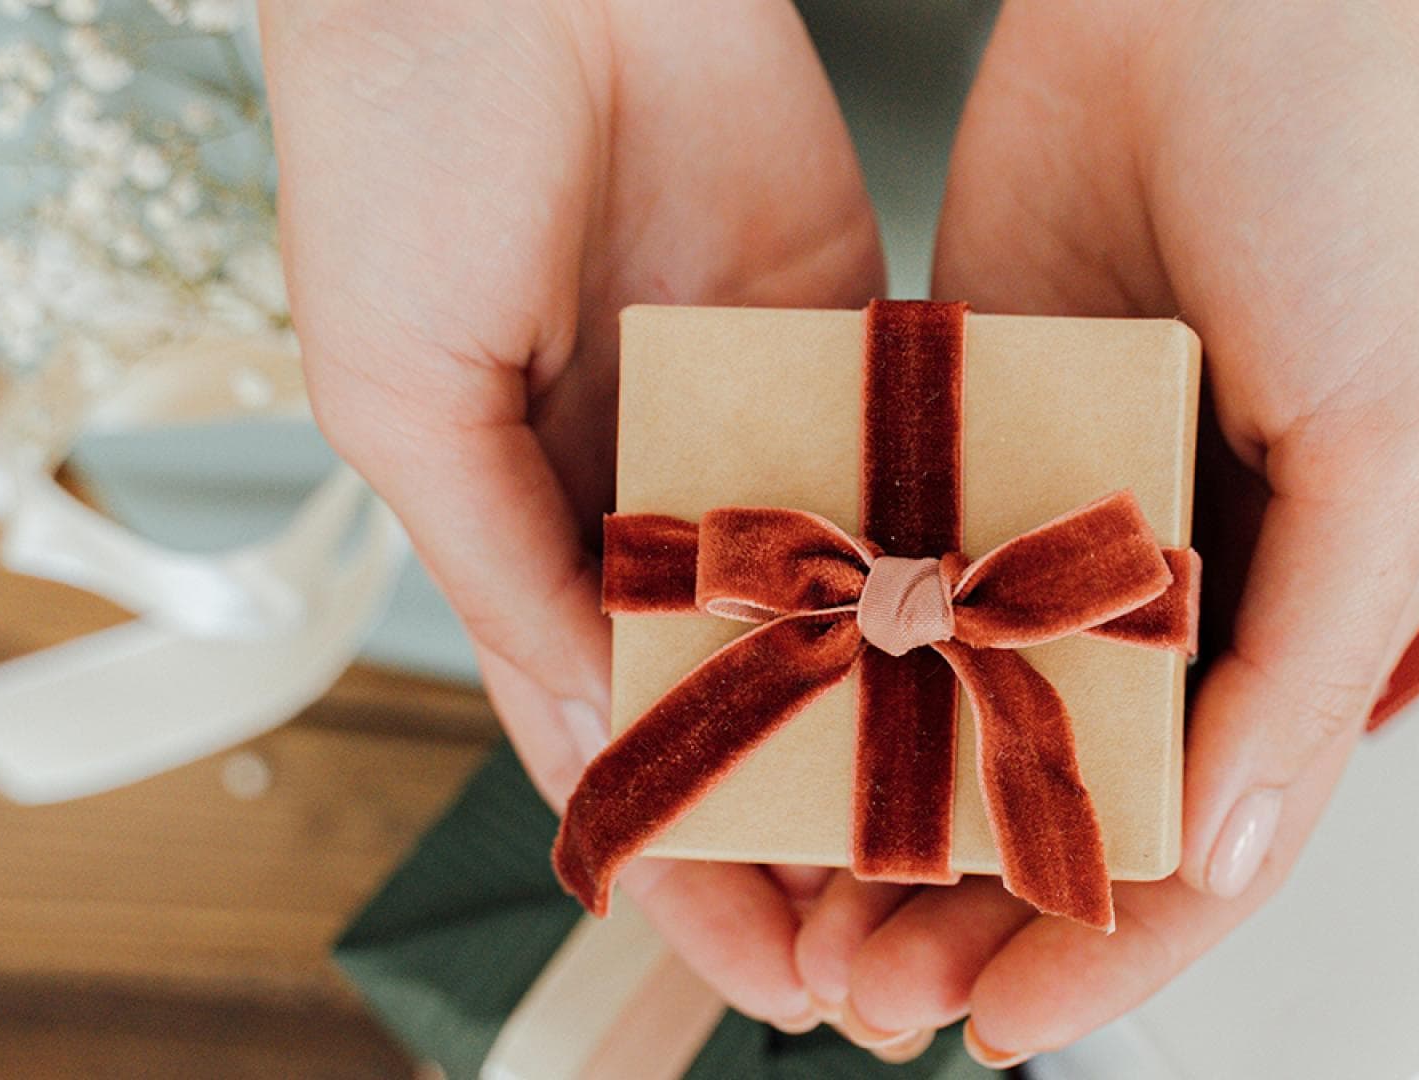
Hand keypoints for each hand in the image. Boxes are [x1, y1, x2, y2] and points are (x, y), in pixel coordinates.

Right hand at [259, 0, 881, 1030]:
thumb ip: (501, 561)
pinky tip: (1017, 666)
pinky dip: (961, 569)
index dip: (683, 855)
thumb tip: (590, 728)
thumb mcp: (400, 383)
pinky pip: (918, 470)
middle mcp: (661, 494)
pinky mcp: (855, 340)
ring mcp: (766, 424)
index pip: (617, 734)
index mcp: (531, 522)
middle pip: (756, 701)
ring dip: (904, 729)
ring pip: (851, 613)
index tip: (759, 968)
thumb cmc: (403, 144)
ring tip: (976, 845)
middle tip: (898, 945)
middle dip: (816, 825)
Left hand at [796, 0, 1418, 1064]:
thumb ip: (1309, 657)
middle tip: (878, 991)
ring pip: (969, 714)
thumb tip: (1218, 852)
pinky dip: (853, 670)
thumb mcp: (1387, 438)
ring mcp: (1058, 517)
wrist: (1220, 7)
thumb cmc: (1352, 193)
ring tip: (811, 904)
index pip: (1203, 832)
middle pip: (1067, 797)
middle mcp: (1172, 584)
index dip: (1114, 946)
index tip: (1011, 1024)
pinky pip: (902, 580)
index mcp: (1295, 608)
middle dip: (978, 911)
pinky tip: (785, 734)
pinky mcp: (965, 436)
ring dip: (898, 819)